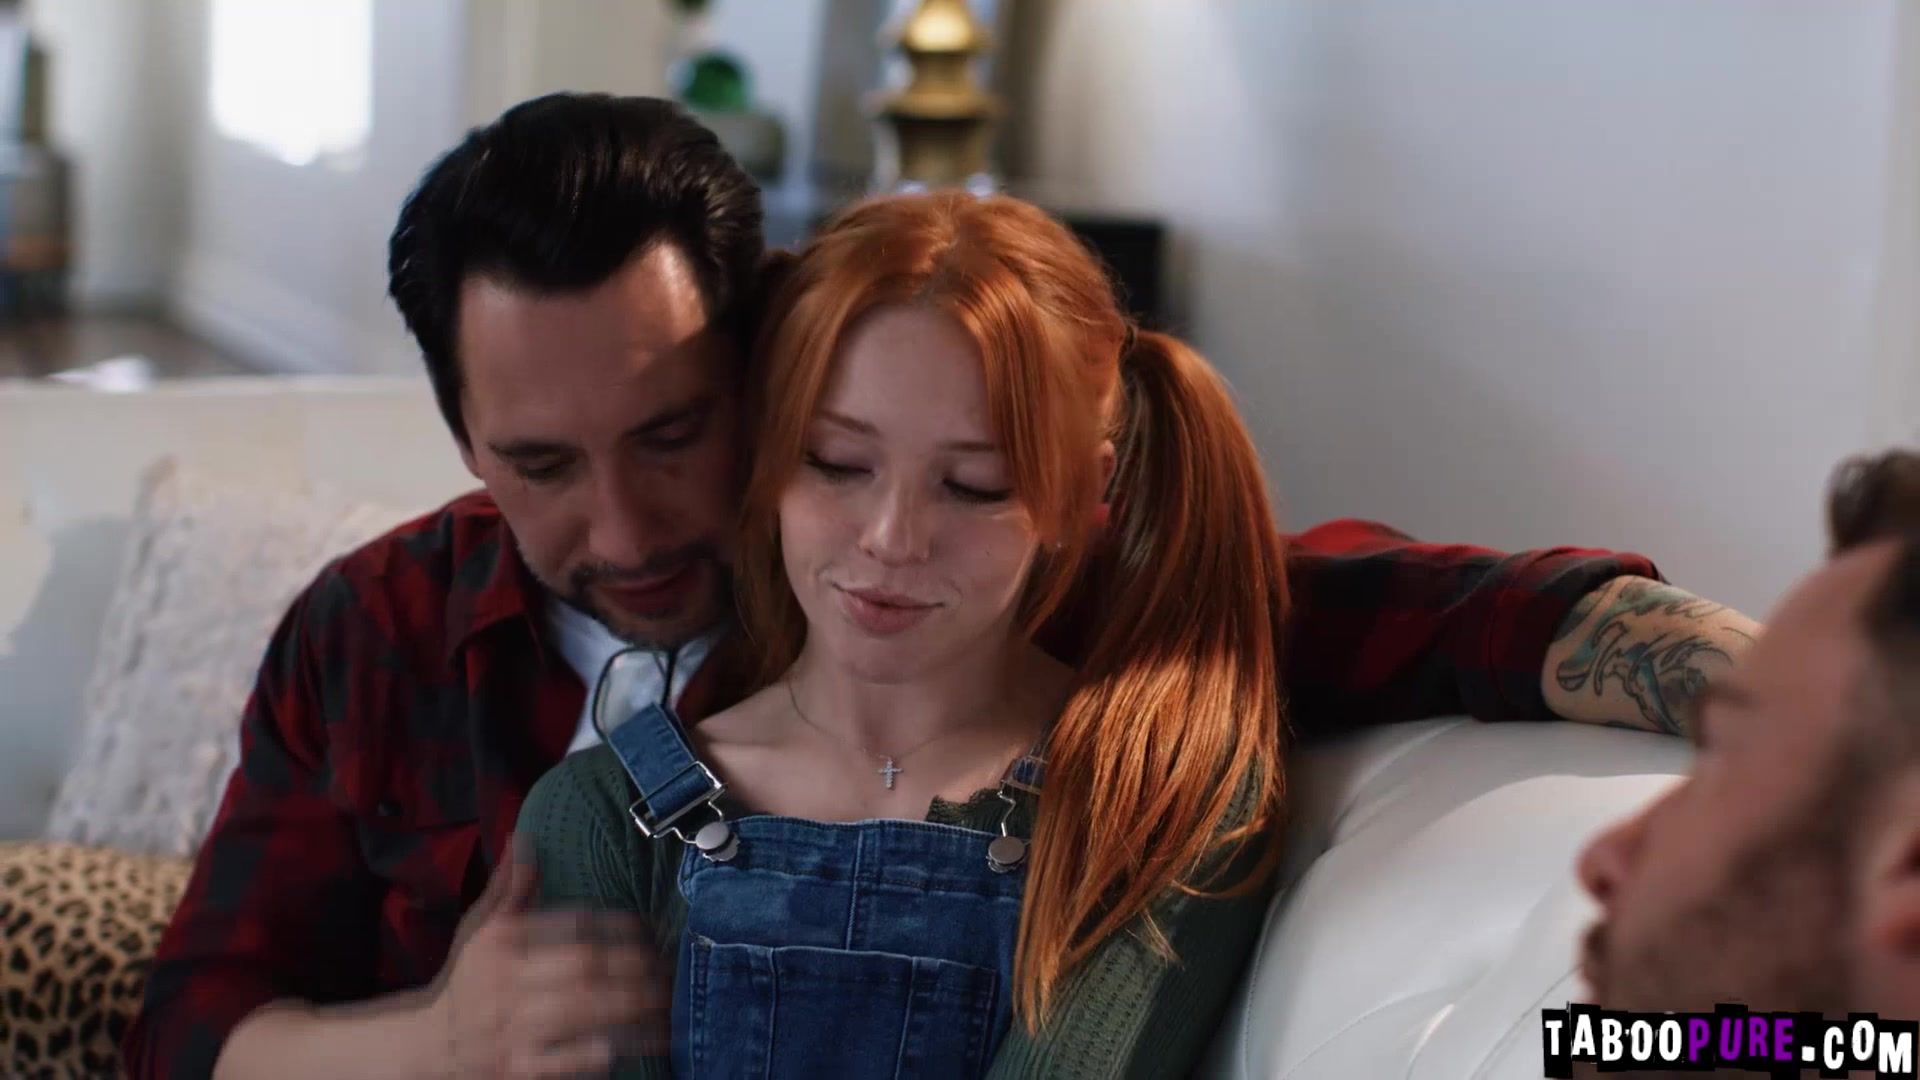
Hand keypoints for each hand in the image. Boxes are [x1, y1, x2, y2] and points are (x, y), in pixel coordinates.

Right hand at [428, 838, 670, 1078]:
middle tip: (667, 967)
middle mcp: (506, 984)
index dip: (612, 925)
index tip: (645, 928)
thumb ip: (510, 886)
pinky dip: (596, 1054)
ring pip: (581, 1014)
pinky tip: (628, 1045)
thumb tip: (524, 837)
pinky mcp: (518, 1069)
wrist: (431, 1043)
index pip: (567, 925)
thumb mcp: (480, 927)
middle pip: (582, 969)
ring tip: (664, 1004)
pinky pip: (564, 1062)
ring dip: (630, 1009)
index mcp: (501, 944)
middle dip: (632, 966)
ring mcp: (512, 1030)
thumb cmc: (469, 978)